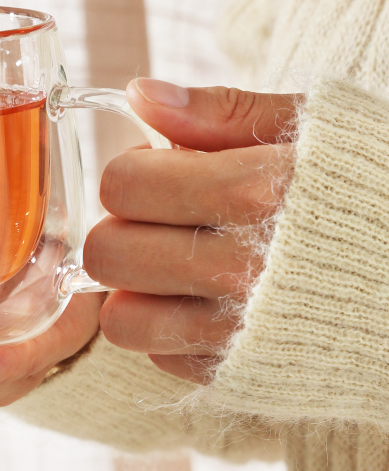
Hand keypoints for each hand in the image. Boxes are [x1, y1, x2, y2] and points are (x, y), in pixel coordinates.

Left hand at [86, 79, 300, 383]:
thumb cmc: (376, 188)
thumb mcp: (317, 128)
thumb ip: (222, 110)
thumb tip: (140, 94)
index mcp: (256, 194)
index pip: (123, 185)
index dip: (133, 172)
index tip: (162, 172)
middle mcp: (243, 270)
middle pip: (108, 254)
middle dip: (122, 228)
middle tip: (162, 220)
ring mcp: (244, 333)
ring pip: (122, 320)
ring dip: (136, 289)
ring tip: (177, 265)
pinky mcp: (249, 376)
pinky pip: (162, 358)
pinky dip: (171, 331)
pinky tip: (208, 302)